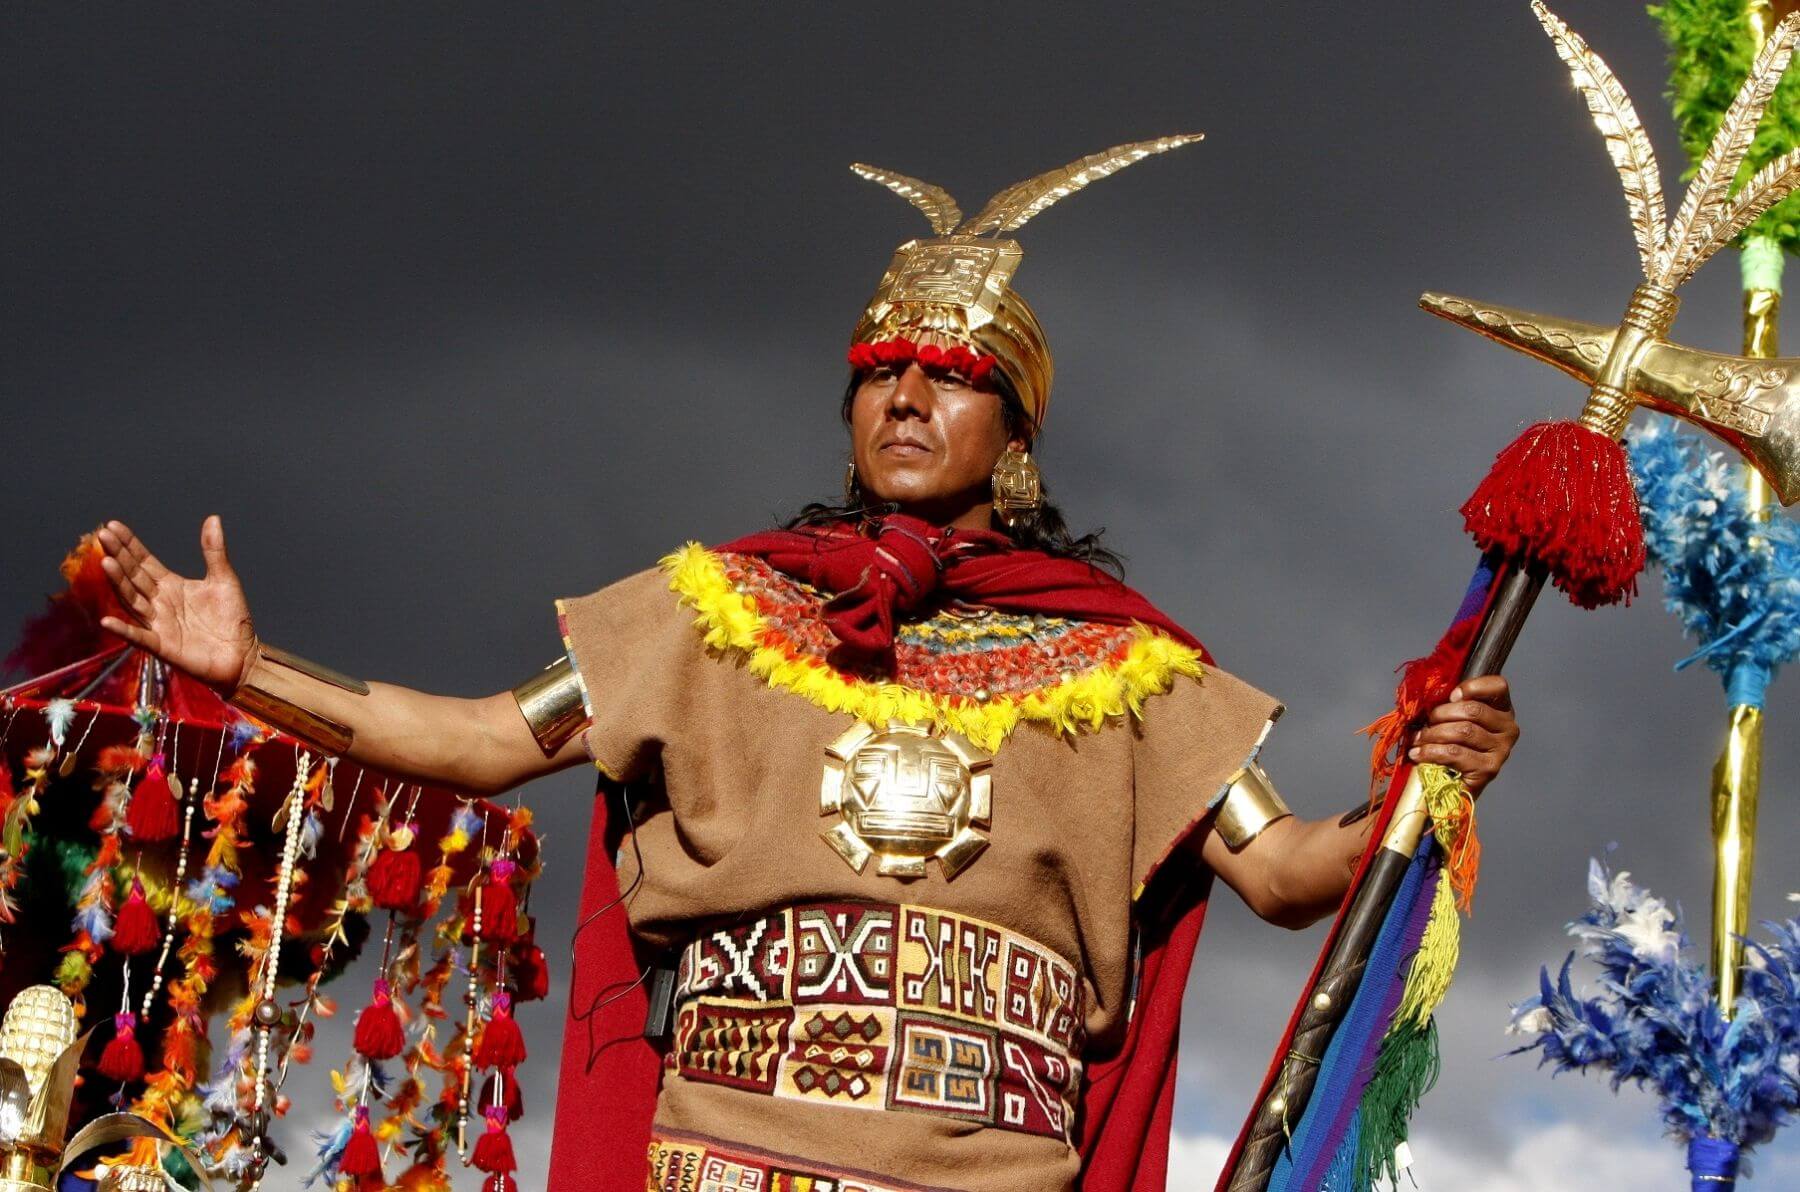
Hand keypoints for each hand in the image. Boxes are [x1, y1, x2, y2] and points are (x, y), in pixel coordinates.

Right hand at [96, 516, 257, 690]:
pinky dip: (124, 630)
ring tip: (106, 561)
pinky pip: (139, 637)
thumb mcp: (224, 579)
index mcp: (170, 586)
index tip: (113, 526)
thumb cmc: (232, 619)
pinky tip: (106, 621)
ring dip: (118, 583)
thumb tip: (213, 518)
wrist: (243, 655)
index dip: (129, 545)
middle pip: (133, 576)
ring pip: (132, 600)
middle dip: (118, 555)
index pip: (143, 562)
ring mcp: (158, 624)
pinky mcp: (163, 646)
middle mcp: (159, 603)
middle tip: (103, 534)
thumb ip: (214, 551)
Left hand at [1409, 674, 1517, 797]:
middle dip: (1441, 714)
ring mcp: (1502, 750)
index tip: (1451, 696)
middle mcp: (1508, 728)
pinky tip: (1418, 754)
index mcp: (1501, 708)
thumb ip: (1448, 703)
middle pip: (1473, 710)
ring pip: (1463, 731)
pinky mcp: (1489, 769)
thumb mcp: (1451, 718)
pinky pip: (1456, 753)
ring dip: (1433, 734)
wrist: (1451, 783)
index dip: (1472, 686)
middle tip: (1425, 723)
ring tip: (1418, 740)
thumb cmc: (1449, 744)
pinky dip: (1431, 752)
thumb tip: (1427, 695)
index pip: (1498, 686)